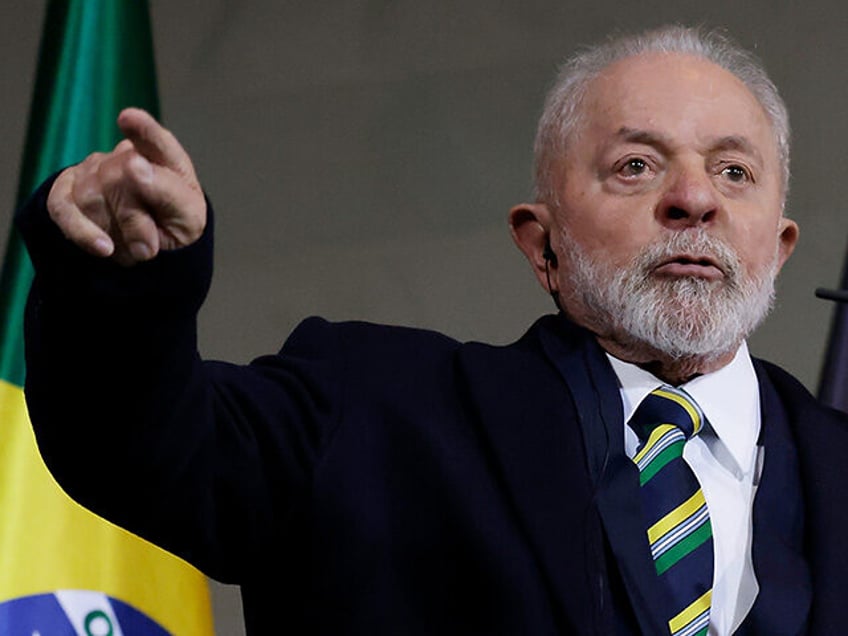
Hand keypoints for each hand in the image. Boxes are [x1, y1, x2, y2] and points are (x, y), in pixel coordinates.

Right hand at [47, 108, 205, 265]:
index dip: (143, 130)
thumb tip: (133, 164)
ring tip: (133, 248)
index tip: (128, 119)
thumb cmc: (175, 230)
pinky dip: (83, 232)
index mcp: (166, 161)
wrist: (151, 255)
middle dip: (133, 220)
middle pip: (117, 177)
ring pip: (90, 195)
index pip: (156, 141)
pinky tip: (103, 248)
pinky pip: (63, 207)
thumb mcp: (187, 218)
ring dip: (115, 232)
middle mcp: (127, 157)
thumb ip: (166, 192)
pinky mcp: (66, 191)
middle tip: (150, 247)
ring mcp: (93, 170)